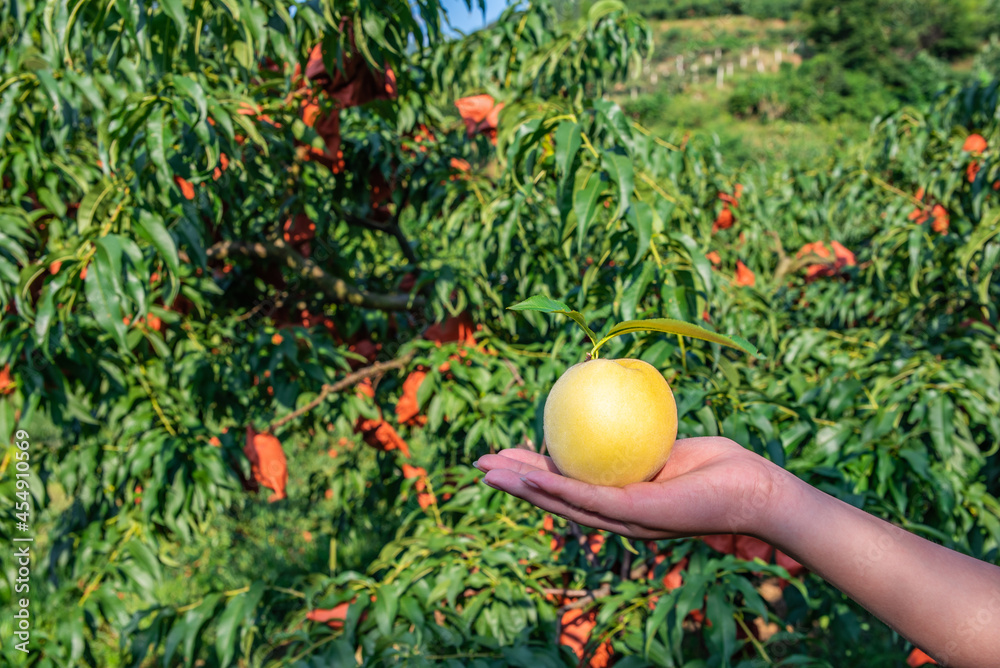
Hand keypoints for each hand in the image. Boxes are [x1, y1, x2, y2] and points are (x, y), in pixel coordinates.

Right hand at [474, 437, 787, 540]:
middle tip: (478, 464)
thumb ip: (638, 437)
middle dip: (514, 482)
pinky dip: (555, 485)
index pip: (570, 485)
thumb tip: (615, 409)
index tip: (506, 452)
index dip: (533, 471)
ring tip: (488, 470)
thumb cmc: (720, 465)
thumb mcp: (667, 446)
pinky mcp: (639, 517)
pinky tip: (529, 473)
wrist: (757, 489)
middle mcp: (618, 515)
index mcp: (621, 499)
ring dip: (522, 486)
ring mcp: (626, 519)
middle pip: (556, 498)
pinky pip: (589, 497)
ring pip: (563, 502)